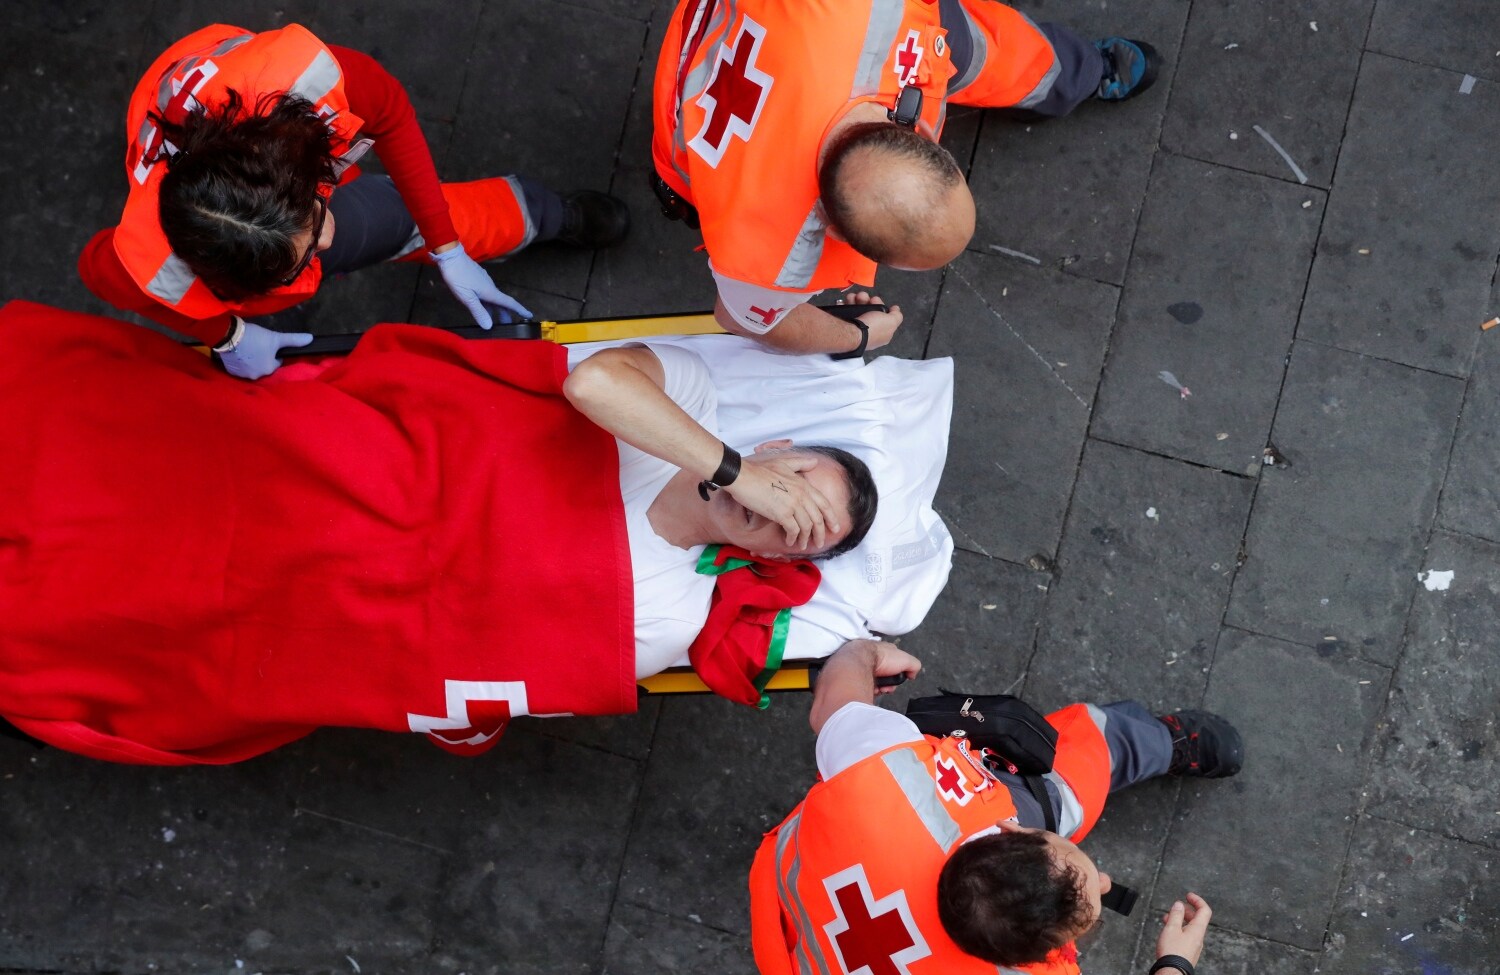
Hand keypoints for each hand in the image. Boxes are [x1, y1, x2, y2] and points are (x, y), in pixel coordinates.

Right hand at [217, 320, 312, 379]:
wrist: (229, 335)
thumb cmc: (255, 337)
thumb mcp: (275, 337)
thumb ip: (293, 340)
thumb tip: (311, 339)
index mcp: (269, 369)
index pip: (276, 363)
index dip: (273, 353)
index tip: (267, 345)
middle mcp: (257, 376)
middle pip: (263, 366)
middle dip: (262, 358)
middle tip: (256, 346)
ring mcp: (243, 375)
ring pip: (251, 368)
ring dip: (251, 361)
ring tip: (246, 349)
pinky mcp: (231, 372)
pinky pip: (239, 369)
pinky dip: (240, 363)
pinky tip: (238, 353)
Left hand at [431, 243, 533, 328]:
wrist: (450, 256)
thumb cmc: (458, 277)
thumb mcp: (466, 297)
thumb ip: (478, 311)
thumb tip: (489, 326)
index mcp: (490, 292)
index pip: (509, 303)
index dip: (520, 310)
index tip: (529, 315)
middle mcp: (490, 287)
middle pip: (502, 303)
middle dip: (506, 314)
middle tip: (508, 326)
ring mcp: (484, 282)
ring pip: (494, 299)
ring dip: (497, 310)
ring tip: (494, 320)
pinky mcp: (478, 279)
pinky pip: (487, 294)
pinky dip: (489, 303)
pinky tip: (483, 306)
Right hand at [723, 451, 841, 551]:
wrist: (742, 475)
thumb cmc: (759, 469)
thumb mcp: (783, 462)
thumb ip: (800, 463)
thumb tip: (815, 462)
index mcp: (803, 484)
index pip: (824, 503)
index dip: (831, 517)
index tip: (835, 528)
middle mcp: (802, 495)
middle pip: (818, 518)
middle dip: (820, 533)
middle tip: (820, 543)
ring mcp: (793, 504)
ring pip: (807, 527)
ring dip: (805, 539)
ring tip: (802, 545)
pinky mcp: (782, 514)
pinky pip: (793, 530)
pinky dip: (793, 538)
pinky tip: (790, 542)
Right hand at [836, 290, 902, 349]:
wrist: (850, 333)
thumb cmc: (873, 327)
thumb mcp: (891, 321)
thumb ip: (896, 316)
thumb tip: (896, 309)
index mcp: (881, 333)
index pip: (882, 316)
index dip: (879, 305)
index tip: (874, 299)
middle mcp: (869, 331)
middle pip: (869, 311)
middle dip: (865, 300)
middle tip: (862, 297)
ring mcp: (856, 329)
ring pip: (856, 310)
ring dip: (855, 300)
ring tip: (851, 297)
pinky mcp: (844, 326)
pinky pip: (845, 313)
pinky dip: (844, 306)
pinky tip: (843, 302)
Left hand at [864, 640, 921, 692]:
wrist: (861, 661)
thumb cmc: (883, 657)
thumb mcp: (906, 659)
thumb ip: (914, 666)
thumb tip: (912, 676)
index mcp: (886, 651)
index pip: (896, 665)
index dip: (898, 675)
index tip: (898, 680)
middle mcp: (875, 658)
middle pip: (886, 676)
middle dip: (889, 685)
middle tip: (887, 688)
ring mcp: (866, 666)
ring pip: (877, 682)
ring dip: (880, 688)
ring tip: (879, 689)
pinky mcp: (858, 675)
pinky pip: (866, 685)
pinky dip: (870, 689)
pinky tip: (871, 689)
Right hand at [1154, 893, 1211, 969]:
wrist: (1172, 970)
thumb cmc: (1172, 951)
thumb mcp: (1171, 928)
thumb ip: (1175, 914)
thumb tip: (1179, 905)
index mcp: (1197, 929)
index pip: (1204, 910)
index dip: (1197, 900)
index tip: (1189, 896)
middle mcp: (1198, 937)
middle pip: (1197, 919)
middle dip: (1186, 910)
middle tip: (1176, 907)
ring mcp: (1194, 945)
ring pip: (1190, 928)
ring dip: (1180, 920)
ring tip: (1168, 918)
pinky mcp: (1188, 951)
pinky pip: (1186, 936)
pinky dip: (1179, 929)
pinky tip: (1169, 931)